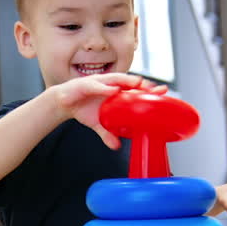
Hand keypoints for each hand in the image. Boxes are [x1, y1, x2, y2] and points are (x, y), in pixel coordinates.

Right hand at [50, 74, 168, 148]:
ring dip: (127, 81)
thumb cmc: (83, 108)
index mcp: (116, 92)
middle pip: (130, 82)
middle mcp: (110, 84)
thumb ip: (107, 133)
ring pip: (116, 79)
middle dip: (143, 84)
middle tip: (156, 88)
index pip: (135, 89)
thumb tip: (116, 146)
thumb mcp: (97, 124)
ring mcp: (99, 83)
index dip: (149, 90)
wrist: (63, 102)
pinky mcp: (86, 84)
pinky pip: (97, 85)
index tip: (163, 92)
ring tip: (138, 84)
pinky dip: (105, 88)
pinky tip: (113, 91)